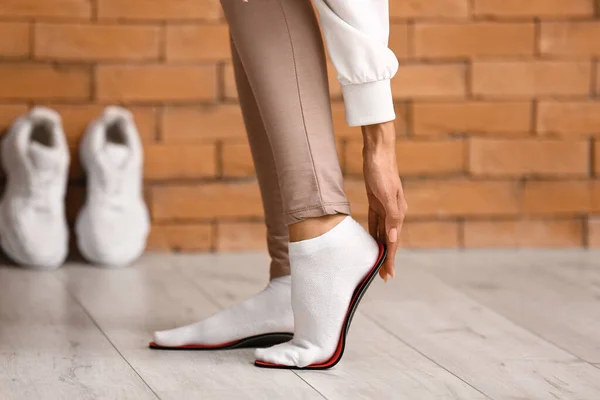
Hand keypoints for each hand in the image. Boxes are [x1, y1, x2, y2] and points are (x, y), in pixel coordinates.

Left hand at [362, 122, 406, 281]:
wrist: (377, 151)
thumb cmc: (382, 171)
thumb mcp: (386, 194)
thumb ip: (391, 217)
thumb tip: (392, 237)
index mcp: (398, 212)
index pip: (393, 241)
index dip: (390, 259)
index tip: (388, 275)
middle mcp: (394, 212)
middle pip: (390, 240)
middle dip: (387, 258)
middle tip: (384, 277)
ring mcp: (385, 207)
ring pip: (383, 233)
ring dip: (381, 248)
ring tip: (378, 264)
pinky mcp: (376, 201)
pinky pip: (375, 222)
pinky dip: (374, 233)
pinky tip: (371, 241)